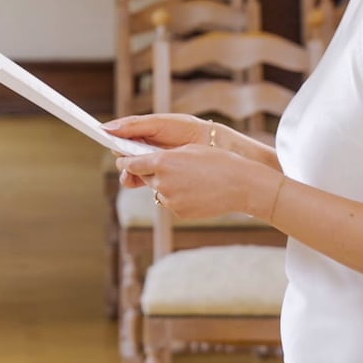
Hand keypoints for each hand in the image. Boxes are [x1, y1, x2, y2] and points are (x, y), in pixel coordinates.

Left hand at [112, 120, 275, 220]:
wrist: (241, 184)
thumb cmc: (218, 161)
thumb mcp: (189, 150)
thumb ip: (165, 155)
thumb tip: (150, 160)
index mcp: (162, 162)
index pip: (132, 164)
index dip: (125, 162)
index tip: (122, 162)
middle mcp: (162, 182)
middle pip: (145, 177)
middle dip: (150, 172)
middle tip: (167, 167)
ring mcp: (170, 199)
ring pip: (158, 191)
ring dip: (166, 185)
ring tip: (190, 179)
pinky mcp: (179, 212)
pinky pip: (171, 202)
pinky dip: (177, 196)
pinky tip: (195, 190)